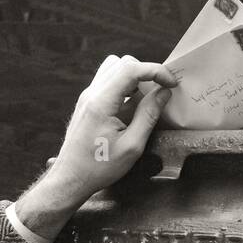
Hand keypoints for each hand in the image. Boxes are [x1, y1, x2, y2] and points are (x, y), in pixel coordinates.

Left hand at [45, 55, 177, 208]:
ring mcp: (87, 97)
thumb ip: (148, 115)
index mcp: (101, 103)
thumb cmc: (99, 167)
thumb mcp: (131, 146)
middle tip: (160, 91)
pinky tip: (130, 105)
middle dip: (146, 72)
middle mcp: (92, 94)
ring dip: (133, 77)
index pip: (131, 69)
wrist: (70, 178)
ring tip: (145, 97)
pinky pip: (107, 81)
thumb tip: (163, 93)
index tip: (171, 83)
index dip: (156, 71)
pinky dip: (123, 85)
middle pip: (122, 63)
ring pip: (113, 68)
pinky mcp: (87, 103)